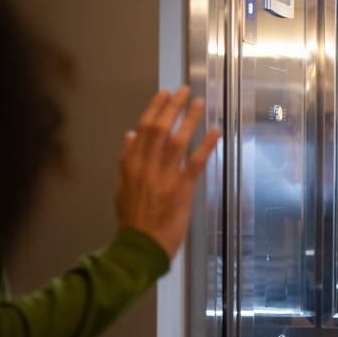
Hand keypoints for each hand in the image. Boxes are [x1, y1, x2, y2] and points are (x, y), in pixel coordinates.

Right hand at [116, 87, 220, 257]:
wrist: (140, 246)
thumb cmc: (133, 218)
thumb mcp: (123, 186)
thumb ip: (127, 159)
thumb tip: (130, 134)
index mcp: (130, 164)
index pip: (143, 128)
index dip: (155, 108)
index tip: (165, 94)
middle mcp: (146, 166)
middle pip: (160, 129)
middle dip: (173, 107)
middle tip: (185, 91)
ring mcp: (164, 177)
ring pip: (177, 141)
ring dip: (189, 119)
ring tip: (199, 104)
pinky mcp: (181, 190)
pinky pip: (195, 162)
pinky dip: (206, 144)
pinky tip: (215, 130)